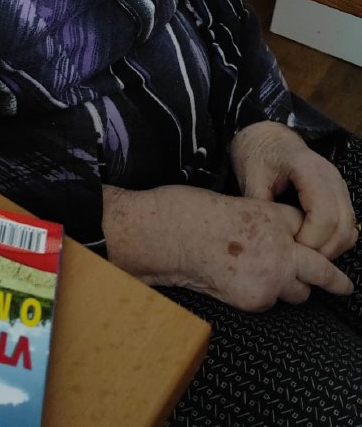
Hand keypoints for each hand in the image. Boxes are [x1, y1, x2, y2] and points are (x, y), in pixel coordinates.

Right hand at [103, 183, 353, 310]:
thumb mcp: (235, 205)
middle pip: (322, 268)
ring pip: (300, 292)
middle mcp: (279, 247)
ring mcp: (269, 277)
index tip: (310, 242)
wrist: (164, 234)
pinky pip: (271, 302)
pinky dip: (262, 296)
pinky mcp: (255, 299)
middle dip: (333, 279)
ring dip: (290, 287)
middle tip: (344, 286)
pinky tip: (239, 282)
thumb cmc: (189, 212)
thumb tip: (280, 239)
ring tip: (264, 277)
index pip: (305, 226)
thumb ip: (262, 222)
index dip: (301, 234)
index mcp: (272, 216)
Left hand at [231, 121, 357, 258]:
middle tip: (298, 260)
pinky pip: (348, 224)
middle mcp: (331, 176)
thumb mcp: (251, 176)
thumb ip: (261, 207)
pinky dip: (336, 240)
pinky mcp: (339, 194)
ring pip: (349, 227)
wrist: (267, 137)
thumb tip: (268, 240)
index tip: (291, 249)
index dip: (311, 239)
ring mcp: (339, 185)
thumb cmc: (257, 154)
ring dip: (332, 247)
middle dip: (323, 249)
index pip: (324, 214)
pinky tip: (314, 245)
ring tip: (304, 256)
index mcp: (308, 168)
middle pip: (342, 224)